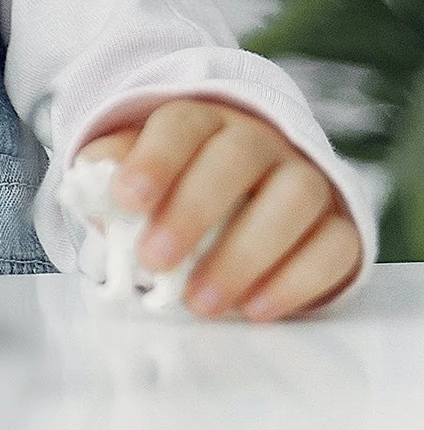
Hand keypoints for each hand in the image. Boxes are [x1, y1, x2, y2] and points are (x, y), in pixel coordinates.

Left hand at [80, 100, 361, 320]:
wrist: (248, 196)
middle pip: (235, 158)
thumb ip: (113, 173)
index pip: (181, 124)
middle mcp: (260, 141)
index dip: (154, 158)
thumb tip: (90, 181)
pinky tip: (256, 308)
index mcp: (203, 121)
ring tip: (200, 301)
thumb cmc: (178, 187)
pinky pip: (335, 244)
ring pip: (293, 199)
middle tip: (154, 260)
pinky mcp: (339, 224)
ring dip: (245, 253)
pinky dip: (298, 279)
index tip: (126, 198)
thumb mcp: (140, 175)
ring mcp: (305, 178)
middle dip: (193, 210)